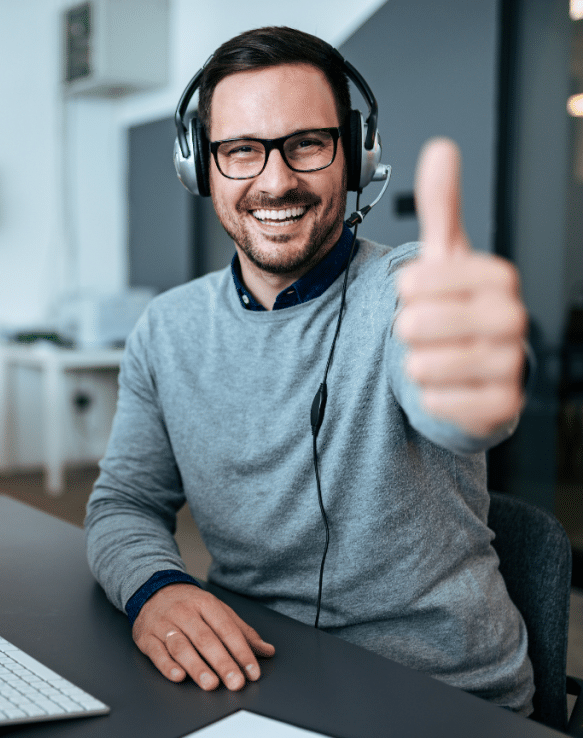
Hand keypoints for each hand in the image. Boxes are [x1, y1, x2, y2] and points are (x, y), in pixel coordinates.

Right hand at [132, 583, 274, 690]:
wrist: (151, 590)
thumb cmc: (189, 605)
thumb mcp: (217, 610)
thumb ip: (242, 632)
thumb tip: (267, 650)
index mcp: (205, 604)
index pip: (226, 629)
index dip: (241, 651)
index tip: (252, 672)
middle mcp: (184, 613)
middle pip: (205, 639)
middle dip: (222, 662)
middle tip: (235, 682)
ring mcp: (164, 625)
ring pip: (181, 646)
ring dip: (196, 666)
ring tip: (210, 683)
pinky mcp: (146, 637)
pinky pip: (156, 652)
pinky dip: (167, 665)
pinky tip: (178, 676)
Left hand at [396, 138, 527, 437]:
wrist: (474, 370)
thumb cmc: (456, 308)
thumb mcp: (446, 257)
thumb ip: (441, 206)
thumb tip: (440, 148)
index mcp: (498, 277)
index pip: (415, 281)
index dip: (406, 291)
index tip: (424, 294)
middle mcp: (513, 318)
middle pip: (414, 324)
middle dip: (408, 330)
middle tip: (431, 331)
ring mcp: (511, 364)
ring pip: (419, 364)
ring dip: (416, 364)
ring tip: (439, 356)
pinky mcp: (501, 407)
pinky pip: (434, 400)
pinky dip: (430, 396)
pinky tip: (450, 385)